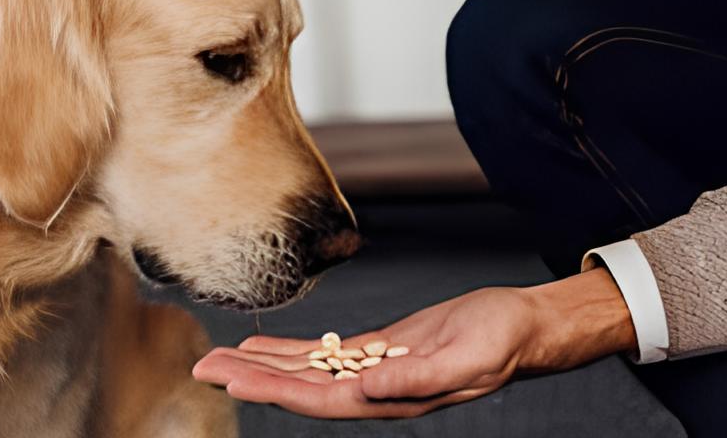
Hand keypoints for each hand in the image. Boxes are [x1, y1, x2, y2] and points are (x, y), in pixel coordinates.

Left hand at [193, 268, 635, 418]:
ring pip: (308, 371)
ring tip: (221, 357)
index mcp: (392, 399)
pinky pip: (328, 354)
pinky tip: (267, 347)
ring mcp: (376, 372)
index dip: (271, 390)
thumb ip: (418, 378)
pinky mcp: (381, 351)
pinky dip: (293, 350)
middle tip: (202, 366)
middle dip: (251, 379)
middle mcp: (375, 391)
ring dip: (263, 365)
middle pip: (300, 387)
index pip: (317, 398)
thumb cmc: (503, 340)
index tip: (230, 379)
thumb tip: (367, 392)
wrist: (524, 327)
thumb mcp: (466, 356)